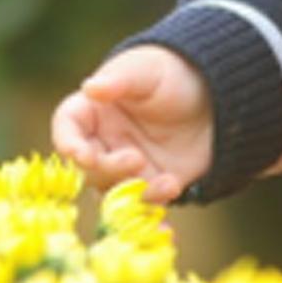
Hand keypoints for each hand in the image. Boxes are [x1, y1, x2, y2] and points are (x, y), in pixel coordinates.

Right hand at [50, 46, 213, 205]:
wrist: (214, 98)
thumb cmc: (172, 74)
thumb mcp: (147, 71)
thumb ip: (120, 80)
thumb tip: (90, 87)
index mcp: (92, 110)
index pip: (67, 129)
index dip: (68, 144)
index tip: (82, 155)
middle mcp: (103, 142)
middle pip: (88, 167)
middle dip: (108, 168)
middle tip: (136, 159)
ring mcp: (125, 167)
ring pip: (112, 193)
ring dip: (132, 194)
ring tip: (167, 183)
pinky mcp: (149, 185)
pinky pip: (142, 206)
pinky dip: (152, 211)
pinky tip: (170, 203)